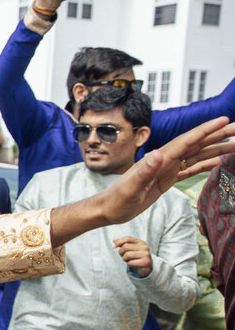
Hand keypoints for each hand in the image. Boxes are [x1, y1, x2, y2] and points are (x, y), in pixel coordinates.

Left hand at [97, 117, 234, 225]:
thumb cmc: (115, 200)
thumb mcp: (130, 188)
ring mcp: (166, 170)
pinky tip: (217, 161)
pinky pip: (189, 170)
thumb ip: (144, 171)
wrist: (106, 209)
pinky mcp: (165, 180)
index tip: (224, 120)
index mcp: (159, 160)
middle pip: (196, 145)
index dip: (206, 130)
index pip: (187, 141)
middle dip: (218, 135)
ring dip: (216, 149)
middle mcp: (164, 161)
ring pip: (196, 156)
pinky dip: (204, 165)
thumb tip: (159, 153)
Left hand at [113, 236, 151, 276]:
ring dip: (124, 259)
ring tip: (129, 260)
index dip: (118, 242)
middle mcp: (144, 247)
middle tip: (124, 256)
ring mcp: (145, 254)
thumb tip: (114, 239)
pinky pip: (130, 263)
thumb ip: (123, 244)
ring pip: (127, 255)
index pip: (127, 238)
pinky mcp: (145, 262)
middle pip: (125, 246)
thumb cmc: (137, 257)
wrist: (147, 267)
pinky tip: (133, 264)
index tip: (113, 247)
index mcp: (141, 242)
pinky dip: (129, 264)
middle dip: (121, 252)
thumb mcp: (131, 249)